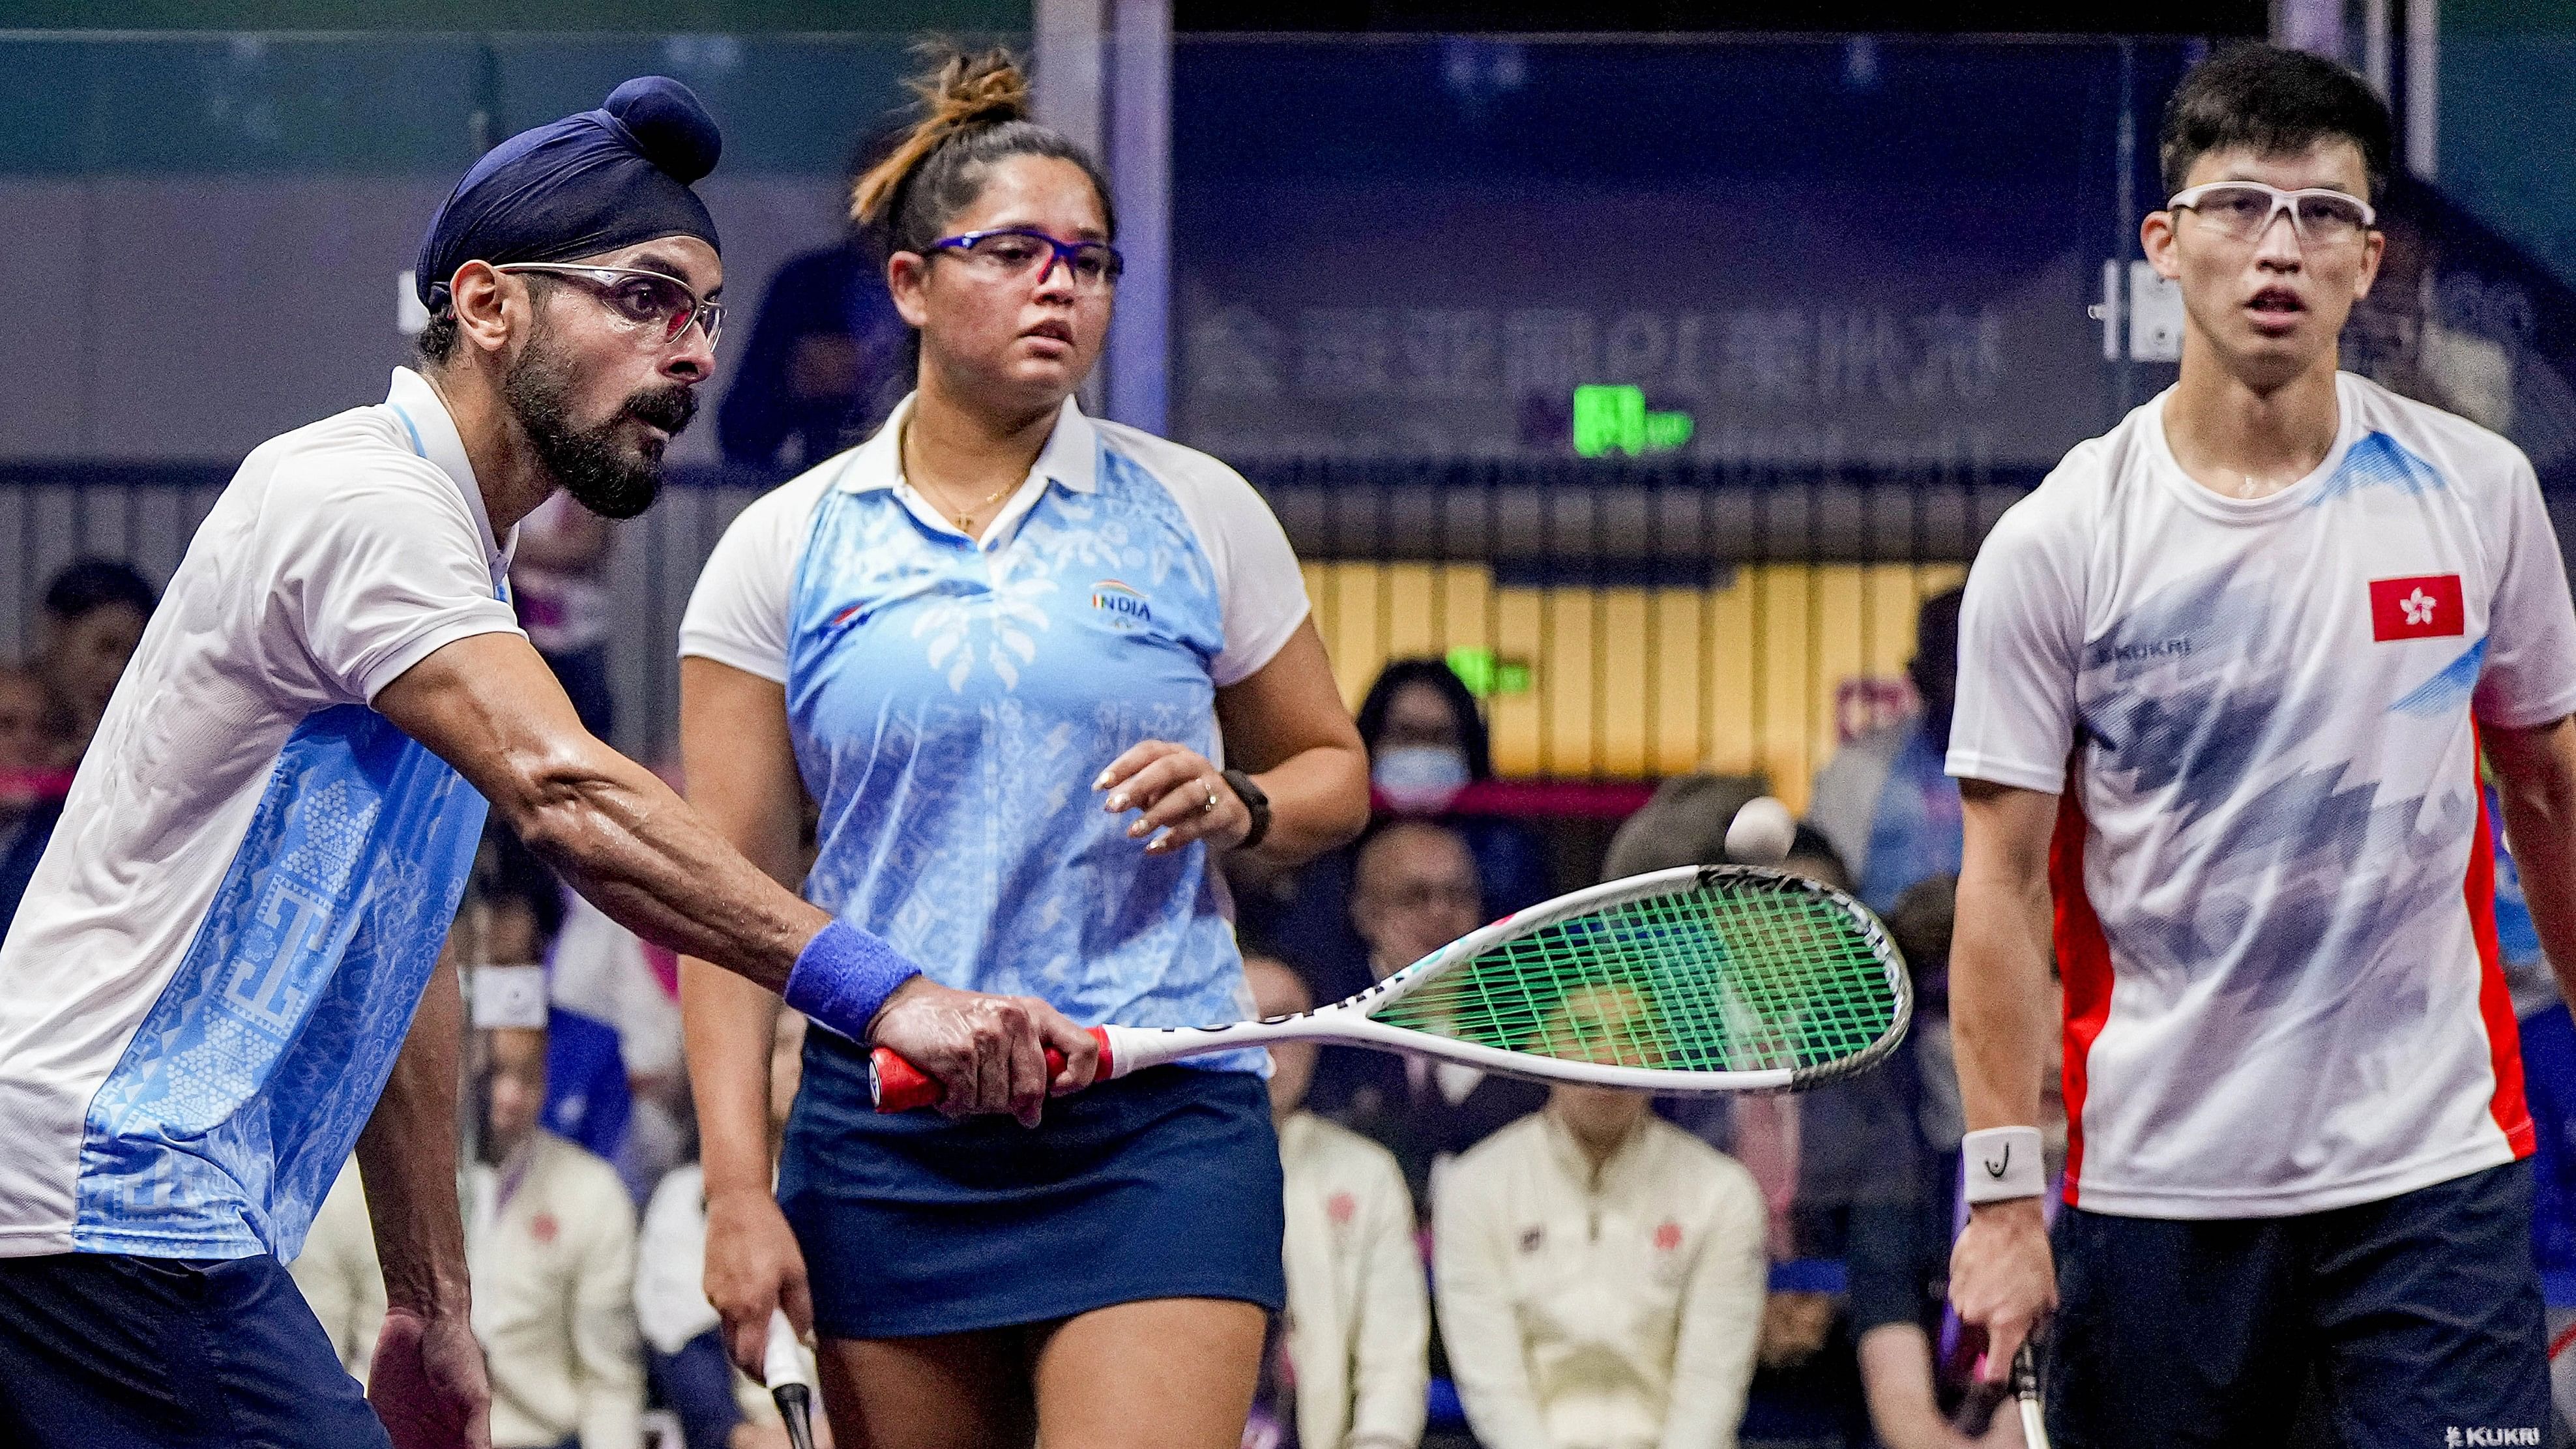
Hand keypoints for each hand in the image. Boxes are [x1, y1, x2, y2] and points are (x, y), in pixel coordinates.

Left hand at [368, 1306, 490, 1448]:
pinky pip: (368, 1442)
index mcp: (456, 1435)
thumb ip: (476, 1432)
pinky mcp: (376, 1417)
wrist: (423, 1317)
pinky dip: (364, 1446)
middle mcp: (428, 1436)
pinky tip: (361, 1446)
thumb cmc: (457, 1349)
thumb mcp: (475, 1394)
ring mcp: (401, 1428)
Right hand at [705, 1185, 814, 1380]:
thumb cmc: (771, 1235)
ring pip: (731, 1331)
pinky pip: (725, 1311)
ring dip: (748, 1336)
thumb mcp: (796, 1271)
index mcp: (752, 1305)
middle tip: (776, 1361)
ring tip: (770, 1321)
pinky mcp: (708, 1286)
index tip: (777, 1381)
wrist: (736, 1203)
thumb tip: (802, 1337)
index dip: (763, 1376)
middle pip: (737, 1352)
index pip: (751, 1359)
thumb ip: (799, 1309)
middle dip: (755, 1363)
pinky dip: (740, 1314)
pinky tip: (755, 1294)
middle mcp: (728, 1306)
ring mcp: (714, 1296)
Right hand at [868, 976, 1100, 1123]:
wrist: (903, 1005)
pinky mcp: (959, 1054)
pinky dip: (953, 1104)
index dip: (1077, 1080)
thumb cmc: (957, 1020)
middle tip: (988, 1097)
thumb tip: (1036, 1109)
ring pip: (998, 1101)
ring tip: (960, 1084)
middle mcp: (1015, 1021)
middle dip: (1011, 1106)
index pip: (1083, 1049)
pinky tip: (944, 1088)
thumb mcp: (1003, 1021)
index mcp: (1034, 1013)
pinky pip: (966, 1101)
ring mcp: (987, 1037)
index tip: (1055, 1093)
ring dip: (976, 1104)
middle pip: (1034, 1089)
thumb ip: (1028, 1052)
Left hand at [1096, 741, 1248, 854]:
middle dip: (1138, 786)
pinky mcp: (1225, 812)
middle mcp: (1195, 764)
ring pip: (1186, 795)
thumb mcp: (1160, 792)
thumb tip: (1109, 798)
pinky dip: (1175, 837)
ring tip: (1132, 832)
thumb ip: (1137, 792)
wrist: (1232, 814)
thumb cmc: (1184, 799)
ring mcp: (1214, 787)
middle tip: (1113, 807)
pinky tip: (1153, 848)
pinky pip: (1199, 824)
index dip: (1123, 766)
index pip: (1148, 751)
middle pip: (1167, 768)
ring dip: (1157, 813)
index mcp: (1175, 753)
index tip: (1099, 786)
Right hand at [1947, 1196, 2055, 1384]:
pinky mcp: (1951, 1281)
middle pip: (1982, 1337)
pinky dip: (1972, 1290)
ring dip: (1982, 1307)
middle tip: (2008, 1306)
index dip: (1997, 1375)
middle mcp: (1978, 1316)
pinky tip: (1986, 1272)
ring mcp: (1961, 1299)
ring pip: (1971, 1316)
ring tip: (1998, 1283)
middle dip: (1993, 1327)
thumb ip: (2034, 1322)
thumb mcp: (2045, 1295)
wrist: (2005, 1222)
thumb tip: (2027, 1333)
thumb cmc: (2029, 1256)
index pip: (1996, 1368)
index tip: (1997, 1378)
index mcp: (2005, 1323)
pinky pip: (1962, 1296)